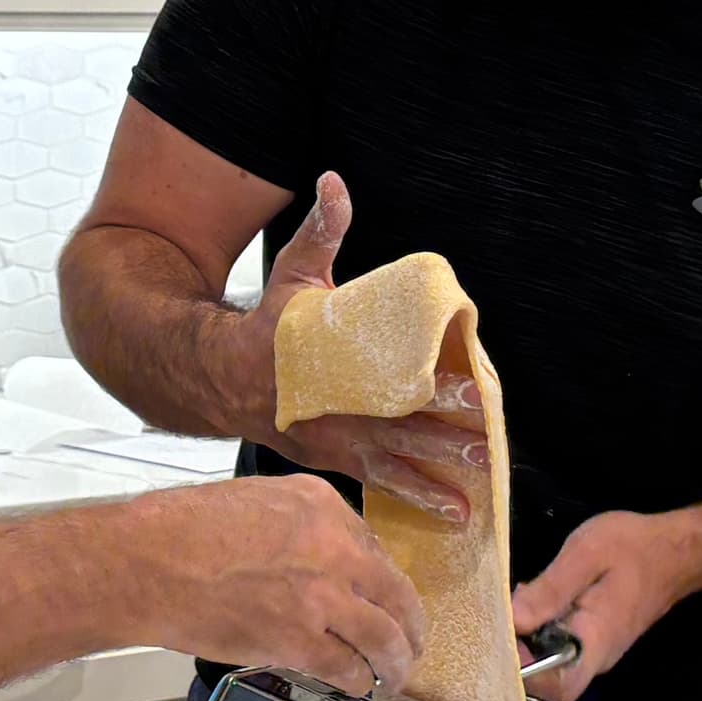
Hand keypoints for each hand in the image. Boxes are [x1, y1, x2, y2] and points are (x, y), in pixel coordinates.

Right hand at [146, 476, 429, 694]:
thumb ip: (297, 524)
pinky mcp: (301, 642)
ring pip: (383, 636)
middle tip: (413, 641)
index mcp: (322, 504)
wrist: (149, 563)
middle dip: (410, 623)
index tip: (383, 598)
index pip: (373, 547)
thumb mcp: (254, 500)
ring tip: (396, 673)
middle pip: (395, 593)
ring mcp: (323, 597)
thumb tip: (315, 557)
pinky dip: (357, 680)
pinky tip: (358, 686)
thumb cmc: (181, 529)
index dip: (381, 581)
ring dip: (395, 660)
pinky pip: (346, 667)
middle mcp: (335, 547)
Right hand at [238, 172, 490, 523]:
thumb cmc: (265, 326)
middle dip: (443, 442)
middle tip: (485, 449)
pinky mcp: (331, 462)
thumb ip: (321, 232)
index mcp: (330, 367)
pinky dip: (408, 503)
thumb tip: (335, 183)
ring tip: (467, 505)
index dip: (436, 387)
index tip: (476, 389)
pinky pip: (375, 486)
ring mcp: (331, 444)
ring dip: (429, 486)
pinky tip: (442, 518)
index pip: (392, 378)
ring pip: (388, 469)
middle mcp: (333, 412)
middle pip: (397, 431)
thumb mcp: (290, 273)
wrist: (216, 377)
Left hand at [513, 513, 692, 700]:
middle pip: (547, 680)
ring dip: (525, 640)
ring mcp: (595, 650)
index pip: (556, 687)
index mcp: (595, 643)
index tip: (503, 638)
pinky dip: (538, 629)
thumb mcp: (587, 553)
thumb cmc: (634, 548)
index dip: (523, 673)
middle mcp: (595, 657)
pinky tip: (532, 600)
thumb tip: (512, 619)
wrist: (676, 550)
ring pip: (550, 663)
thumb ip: (550, 589)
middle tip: (501, 617)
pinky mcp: (593, 638)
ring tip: (514, 604)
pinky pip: (558, 646)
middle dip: (516, 654)